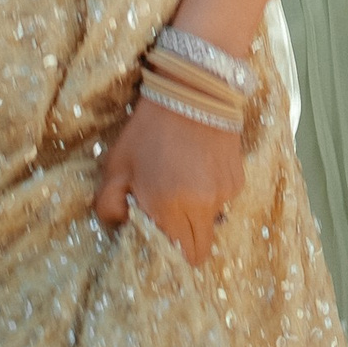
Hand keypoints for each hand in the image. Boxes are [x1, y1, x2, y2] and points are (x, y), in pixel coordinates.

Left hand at [93, 92, 245, 266]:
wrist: (194, 89)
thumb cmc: (148, 130)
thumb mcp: (115, 166)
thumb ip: (109, 205)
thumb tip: (122, 224)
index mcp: (170, 208)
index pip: (181, 257)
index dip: (169, 256)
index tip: (155, 242)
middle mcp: (204, 207)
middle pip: (201, 249)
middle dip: (184, 244)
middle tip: (167, 222)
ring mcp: (226, 193)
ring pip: (212, 223)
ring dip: (196, 216)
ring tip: (180, 185)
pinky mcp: (239, 177)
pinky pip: (222, 200)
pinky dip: (209, 195)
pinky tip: (196, 170)